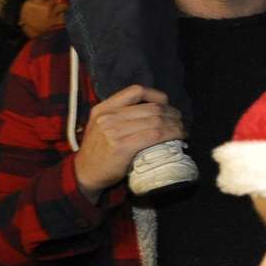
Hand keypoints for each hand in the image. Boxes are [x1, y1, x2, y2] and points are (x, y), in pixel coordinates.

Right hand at [72, 85, 185, 200]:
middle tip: (180, 122)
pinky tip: (178, 138)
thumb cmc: (97, 152)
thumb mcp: (99, 127)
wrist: (84, 174)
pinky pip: (154, 135)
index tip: (167, 105)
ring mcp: (114, 131)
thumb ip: (118, 116)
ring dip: (175, 125)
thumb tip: (150, 111)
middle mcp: (108, 117)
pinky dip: (171, 135)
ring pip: (156, 121)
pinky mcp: (122, 146)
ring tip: (182, 131)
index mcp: (103, 108)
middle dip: (172, 114)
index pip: (135, 91)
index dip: (157, 96)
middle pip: (151, 108)